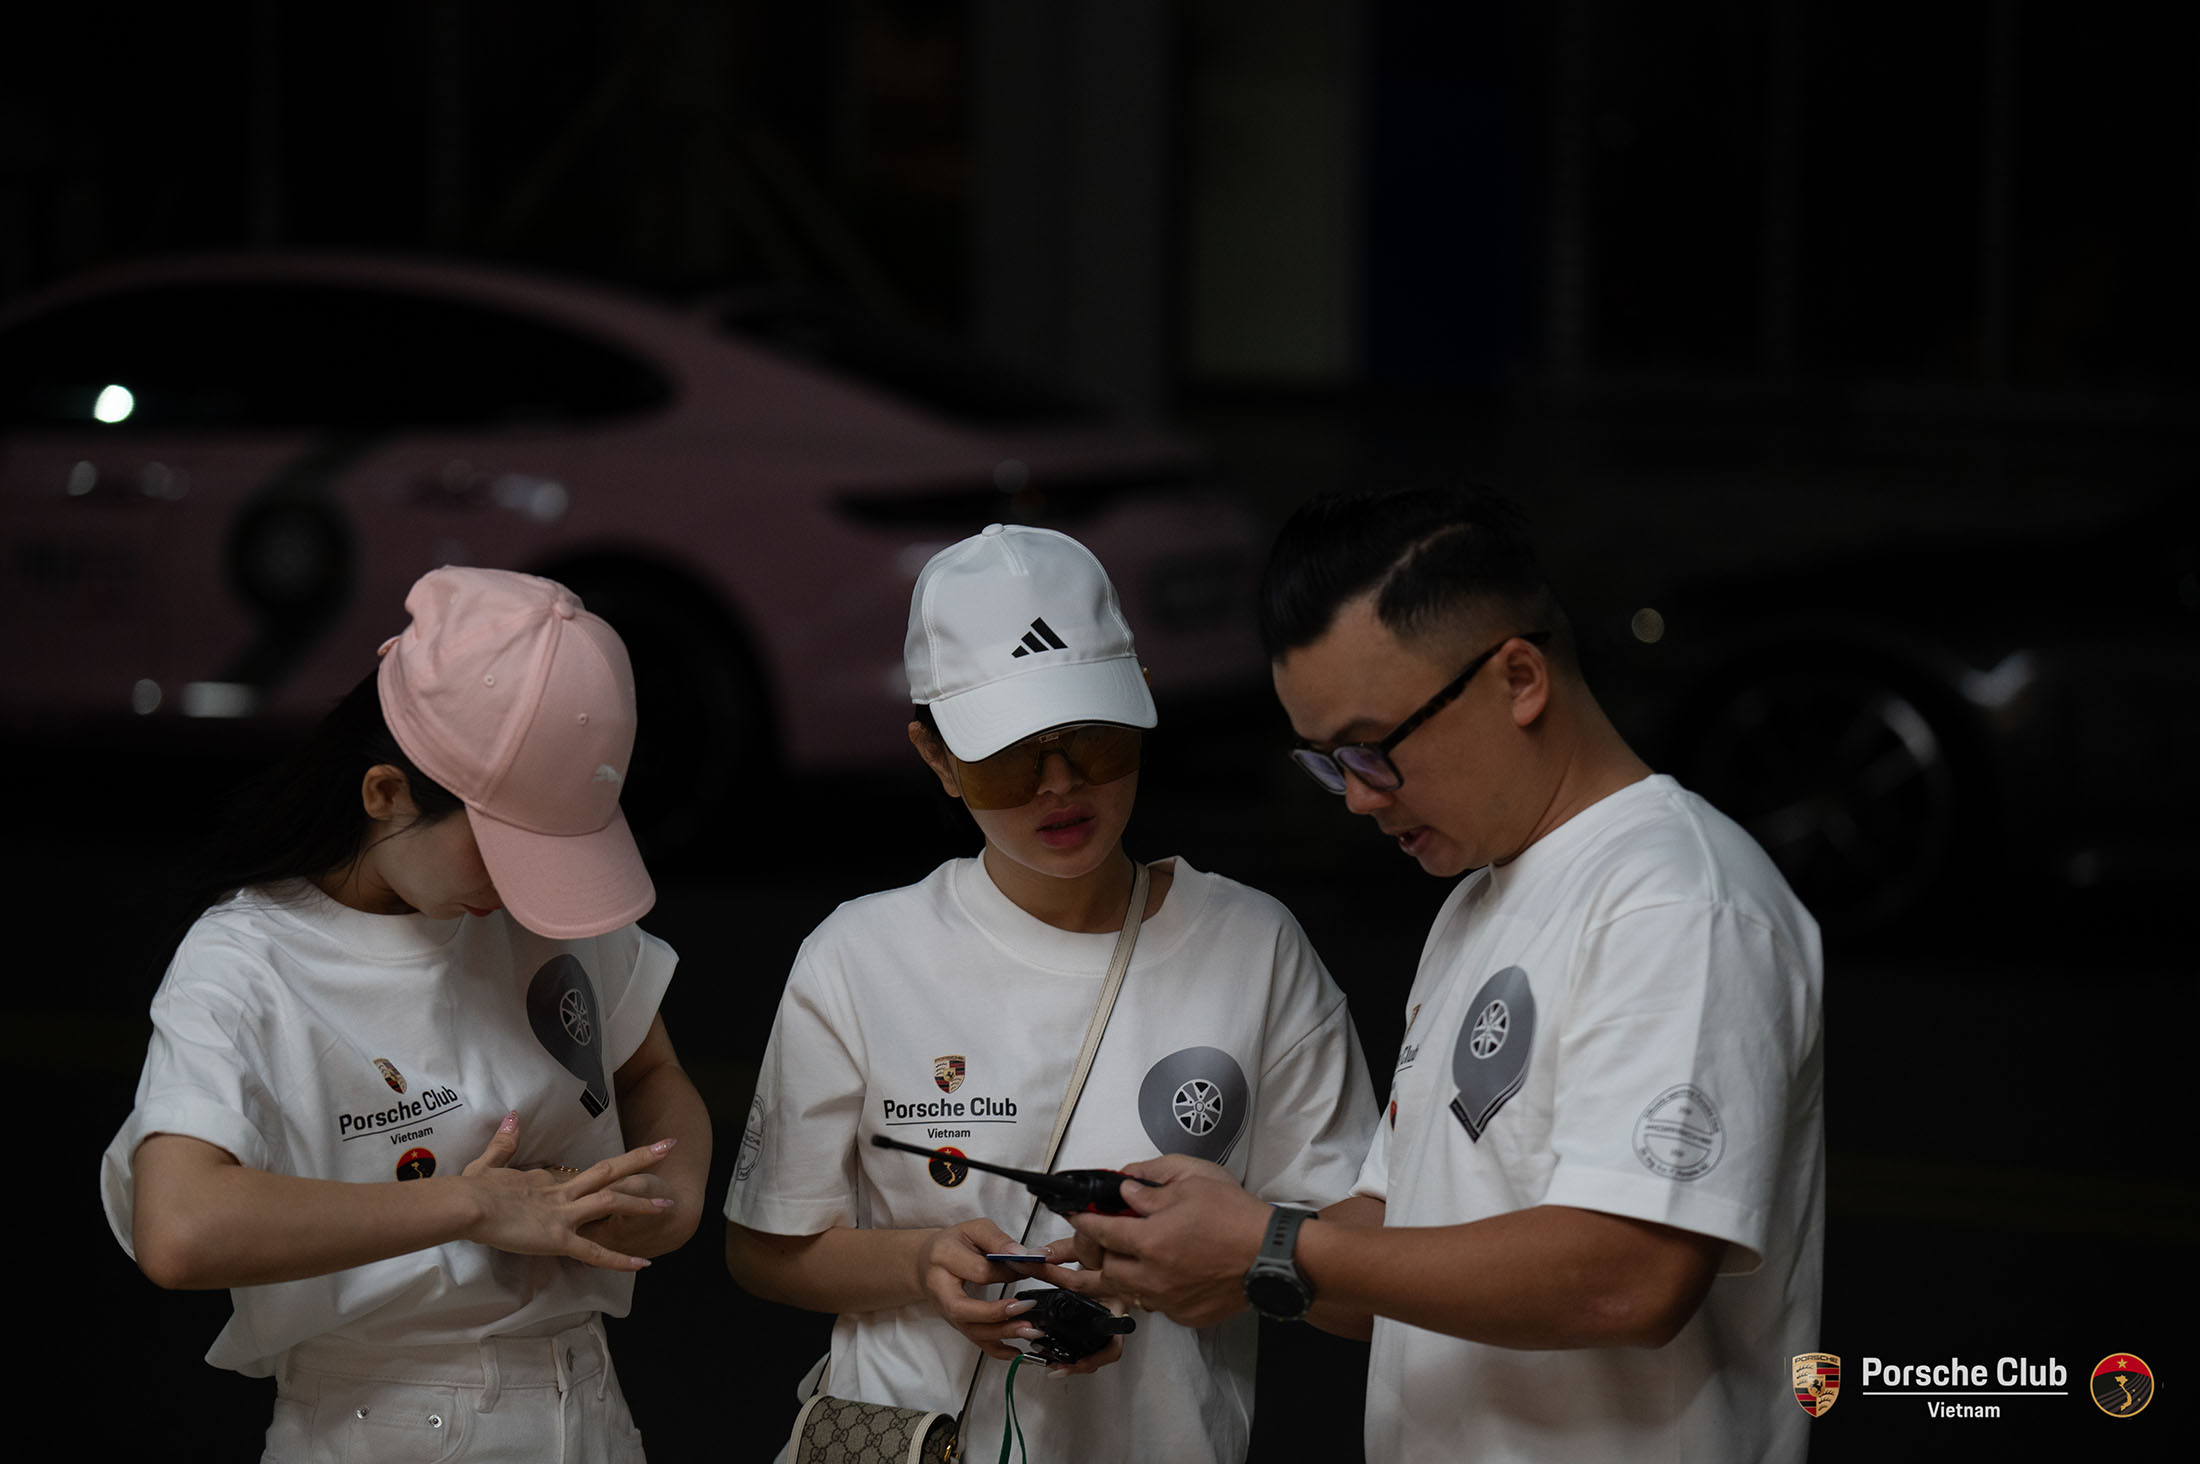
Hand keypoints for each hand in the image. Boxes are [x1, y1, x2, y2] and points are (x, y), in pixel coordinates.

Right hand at [460, 1112, 674, 1271]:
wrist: (464, 1204)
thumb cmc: (469, 1189)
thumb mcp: (487, 1164)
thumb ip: (504, 1142)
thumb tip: (513, 1116)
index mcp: (544, 1181)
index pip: (580, 1177)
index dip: (601, 1175)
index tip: (621, 1171)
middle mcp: (561, 1193)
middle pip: (609, 1171)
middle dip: (640, 1160)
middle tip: (669, 1146)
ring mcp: (563, 1214)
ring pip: (611, 1203)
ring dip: (640, 1204)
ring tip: (668, 1204)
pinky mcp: (558, 1238)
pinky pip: (595, 1252)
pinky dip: (620, 1259)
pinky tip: (643, 1263)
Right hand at [914, 1218, 1054, 1361]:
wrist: (928, 1261)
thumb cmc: (954, 1244)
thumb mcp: (974, 1229)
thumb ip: (998, 1240)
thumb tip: (1021, 1255)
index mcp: (944, 1257)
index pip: (977, 1270)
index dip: (1007, 1271)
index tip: (1030, 1268)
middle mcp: (940, 1288)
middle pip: (963, 1309)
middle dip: (995, 1312)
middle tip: (1025, 1307)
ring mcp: (946, 1310)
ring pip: (970, 1330)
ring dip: (1001, 1333)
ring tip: (1029, 1329)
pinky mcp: (956, 1323)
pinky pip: (975, 1341)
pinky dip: (995, 1349)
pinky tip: (1015, 1351)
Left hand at [1066, 1153, 1270, 1328]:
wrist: (1273, 1256)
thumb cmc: (1235, 1215)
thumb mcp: (1192, 1182)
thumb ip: (1150, 1188)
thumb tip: (1124, 1192)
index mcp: (1150, 1241)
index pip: (1102, 1232)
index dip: (1085, 1222)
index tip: (1076, 1216)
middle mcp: (1153, 1276)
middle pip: (1106, 1270)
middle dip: (1097, 1254)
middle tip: (1097, 1243)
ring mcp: (1169, 1300)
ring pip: (1128, 1292)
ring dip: (1119, 1277)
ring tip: (1114, 1266)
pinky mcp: (1186, 1315)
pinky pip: (1156, 1305)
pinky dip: (1151, 1291)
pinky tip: (1158, 1278)